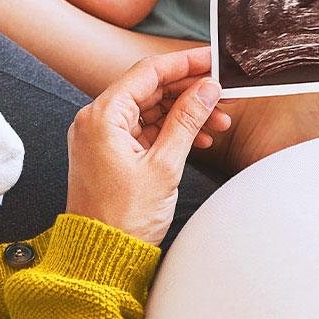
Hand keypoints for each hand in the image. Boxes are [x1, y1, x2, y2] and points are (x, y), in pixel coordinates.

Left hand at [65, 47, 230, 243]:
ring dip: (184, 114)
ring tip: (218, 124)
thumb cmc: (124, 218)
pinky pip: (143, 130)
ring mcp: (101, 137)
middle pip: (149, 89)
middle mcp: (96, 121)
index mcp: (102, 117)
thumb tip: (206, 89)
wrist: (101, 258)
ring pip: (150, 110)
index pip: (148, 72)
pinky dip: (170, 132)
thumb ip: (186, 121)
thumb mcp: (164, 166)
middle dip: (189, 92)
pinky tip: (199, 140)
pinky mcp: (109, 153)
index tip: (212, 60)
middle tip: (222, 96)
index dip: (184, 63)